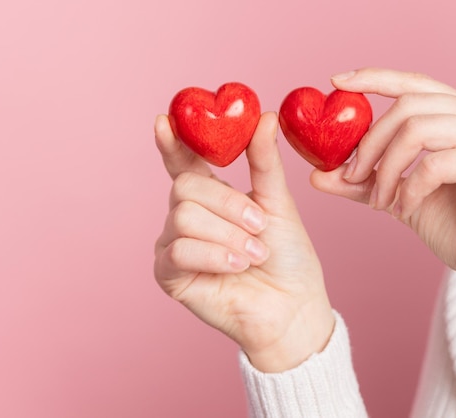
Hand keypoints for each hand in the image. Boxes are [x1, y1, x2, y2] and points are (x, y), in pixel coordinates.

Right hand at [154, 112, 333, 371]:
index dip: (172, 143)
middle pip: (185, 188)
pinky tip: (237, 266)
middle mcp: (187, 217)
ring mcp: (174, 245)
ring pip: (183, 218)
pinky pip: (179, 250)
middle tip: (258, 224)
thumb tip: (267, 116)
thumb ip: (265, 161)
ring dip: (228, 235)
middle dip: (227, 204)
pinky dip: (215, 255)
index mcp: (211, 197)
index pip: (183, 163)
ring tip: (254, 253)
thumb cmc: (287, 256)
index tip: (164, 120)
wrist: (291, 305)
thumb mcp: (278, 202)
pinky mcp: (169, 274)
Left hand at [311, 68, 455, 334]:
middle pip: (409, 106)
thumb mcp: (399, 196)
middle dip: (370, 143)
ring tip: (379, 201)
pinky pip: (434, 163)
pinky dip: (409, 188)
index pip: (416, 84)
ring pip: (417, 129)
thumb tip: (316, 172)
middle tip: (350, 176)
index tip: (337, 82)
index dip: (375, 78)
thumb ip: (364, 180)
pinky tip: (405, 209)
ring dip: (386, 169)